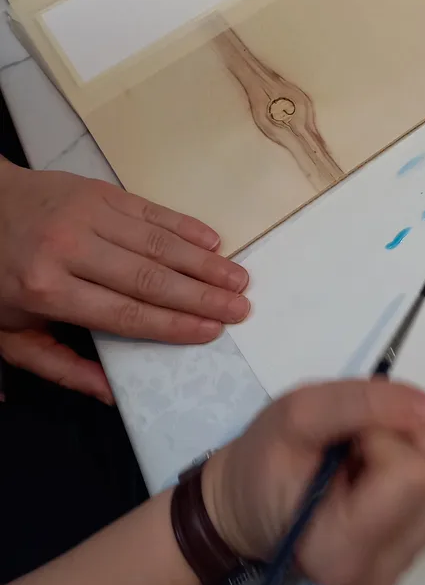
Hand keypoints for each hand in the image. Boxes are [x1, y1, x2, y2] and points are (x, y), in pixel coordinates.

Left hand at [0, 160, 249, 401]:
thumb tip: (109, 394)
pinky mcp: (101, 191)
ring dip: (204, 261)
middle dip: (202, 296)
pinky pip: (152, 210)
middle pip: (150, 277)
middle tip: (241, 307)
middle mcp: (71, 249)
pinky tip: (212, 241)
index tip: (211, 332)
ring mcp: (89, 214)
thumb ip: (59, 365)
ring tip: (238, 278)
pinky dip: (185, 226)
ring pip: (158, 242)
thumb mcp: (10, 333)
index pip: (124, 313)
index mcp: (47, 289)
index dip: (172, 324)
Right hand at [202, 380, 424, 584]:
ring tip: (365, 453)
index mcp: (340, 553)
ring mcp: (400, 569)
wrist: (249, 504)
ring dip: (415, 447)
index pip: (410, 474)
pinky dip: (418, 463)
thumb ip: (362, 403)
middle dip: (406, 437)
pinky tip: (378, 468)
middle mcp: (377, 575)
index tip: (344, 434)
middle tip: (356, 439)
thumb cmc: (265, 462)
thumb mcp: (297, 413)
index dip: (383, 432)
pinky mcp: (413, 553)